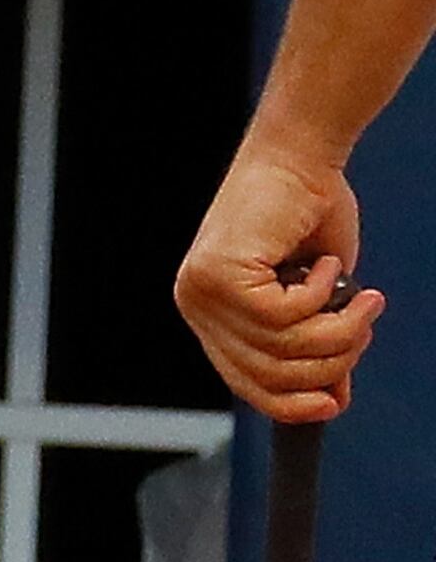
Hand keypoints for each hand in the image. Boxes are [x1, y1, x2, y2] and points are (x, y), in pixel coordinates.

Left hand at [176, 142, 380, 419]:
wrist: (298, 158)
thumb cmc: (307, 218)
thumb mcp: (315, 297)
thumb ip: (313, 343)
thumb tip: (331, 398)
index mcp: (212, 314)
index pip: (247, 384)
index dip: (292, 403)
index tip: (335, 403)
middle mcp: (196, 305)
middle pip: (271, 375)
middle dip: (334, 357)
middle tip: (366, 322)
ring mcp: (203, 290)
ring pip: (285, 348)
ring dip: (340, 327)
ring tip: (363, 298)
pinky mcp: (220, 273)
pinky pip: (286, 316)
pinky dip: (322, 295)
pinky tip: (326, 265)